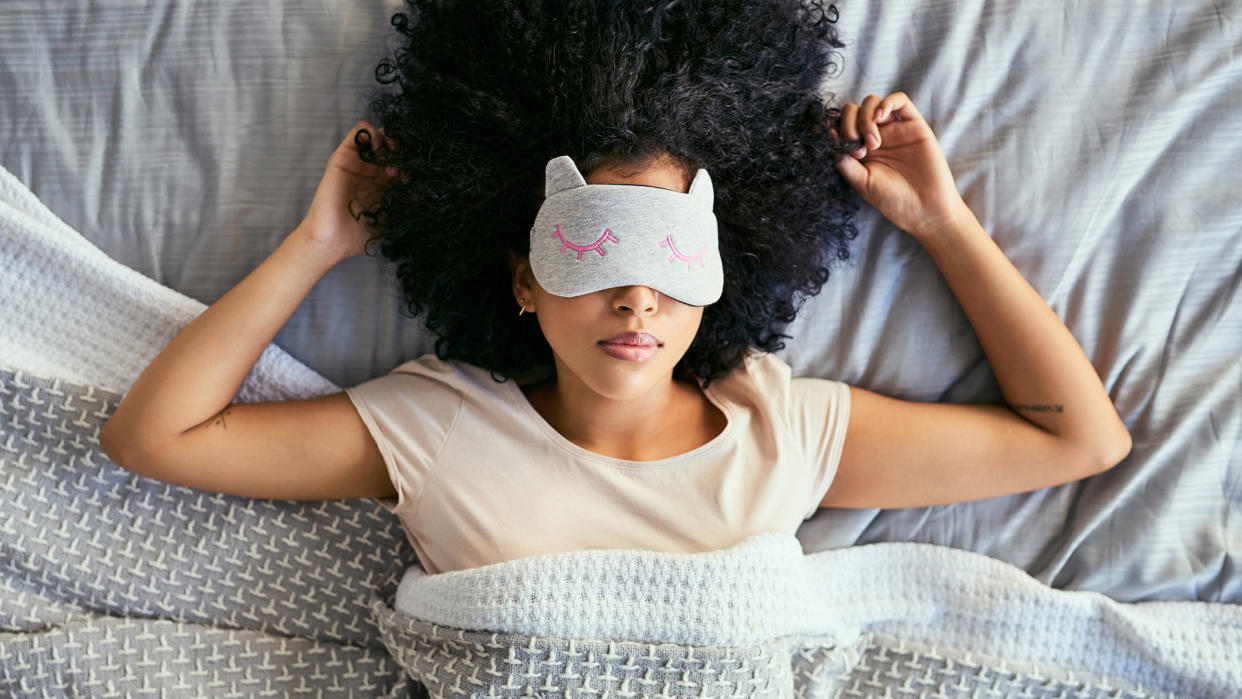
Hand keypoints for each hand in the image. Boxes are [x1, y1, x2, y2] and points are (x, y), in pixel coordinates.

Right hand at [296, 120, 401, 259]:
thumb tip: (418, 183)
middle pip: (392, 147)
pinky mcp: (344, 156)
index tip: (414, 175)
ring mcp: (358, 163)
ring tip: (392, 155)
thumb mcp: (391, 215)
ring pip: (378, 136)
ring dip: (390, 140)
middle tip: (406, 162)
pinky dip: (372, 131)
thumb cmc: (360, 233)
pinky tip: (379, 147)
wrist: (333, 239)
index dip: (412, 164)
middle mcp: (371, 171)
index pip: (402, 163)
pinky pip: (359, 132)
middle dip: (403, 150)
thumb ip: (403, 198)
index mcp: (384, 185)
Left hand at [826, 92, 972, 238]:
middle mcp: (874, 136)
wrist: (925, 210)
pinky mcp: (914, 125)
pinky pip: (900, 100)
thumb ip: (844, 162)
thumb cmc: (893, 200)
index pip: (840, 125)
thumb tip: (829, 136)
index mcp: (858, 150)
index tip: (824, 135)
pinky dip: (886, 102)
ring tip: (872, 144)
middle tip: (858, 150)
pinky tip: (880, 117)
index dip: (830, 125)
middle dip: (849, 124)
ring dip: (865, 117)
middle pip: (853, 111)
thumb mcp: (861, 183)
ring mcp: (894, 129)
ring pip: (872, 102)